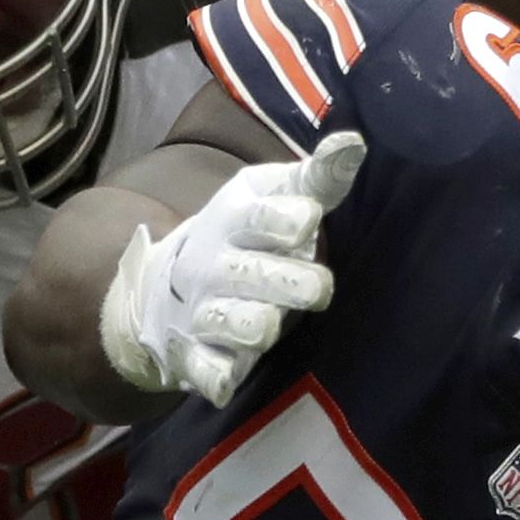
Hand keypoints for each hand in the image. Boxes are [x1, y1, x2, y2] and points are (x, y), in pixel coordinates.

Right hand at [98, 132, 363, 403]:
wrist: (165, 287)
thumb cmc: (245, 236)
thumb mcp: (272, 197)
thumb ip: (317, 178)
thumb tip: (353, 143)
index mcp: (234, 218)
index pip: (263, 216)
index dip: (290, 219)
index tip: (308, 219)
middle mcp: (214, 264)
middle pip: (260, 275)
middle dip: (297, 284)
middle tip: (316, 289)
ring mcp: (203, 311)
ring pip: (240, 323)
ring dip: (261, 325)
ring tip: (267, 322)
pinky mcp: (198, 355)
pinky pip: (209, 371)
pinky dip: (218, 377)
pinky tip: (227, 377)